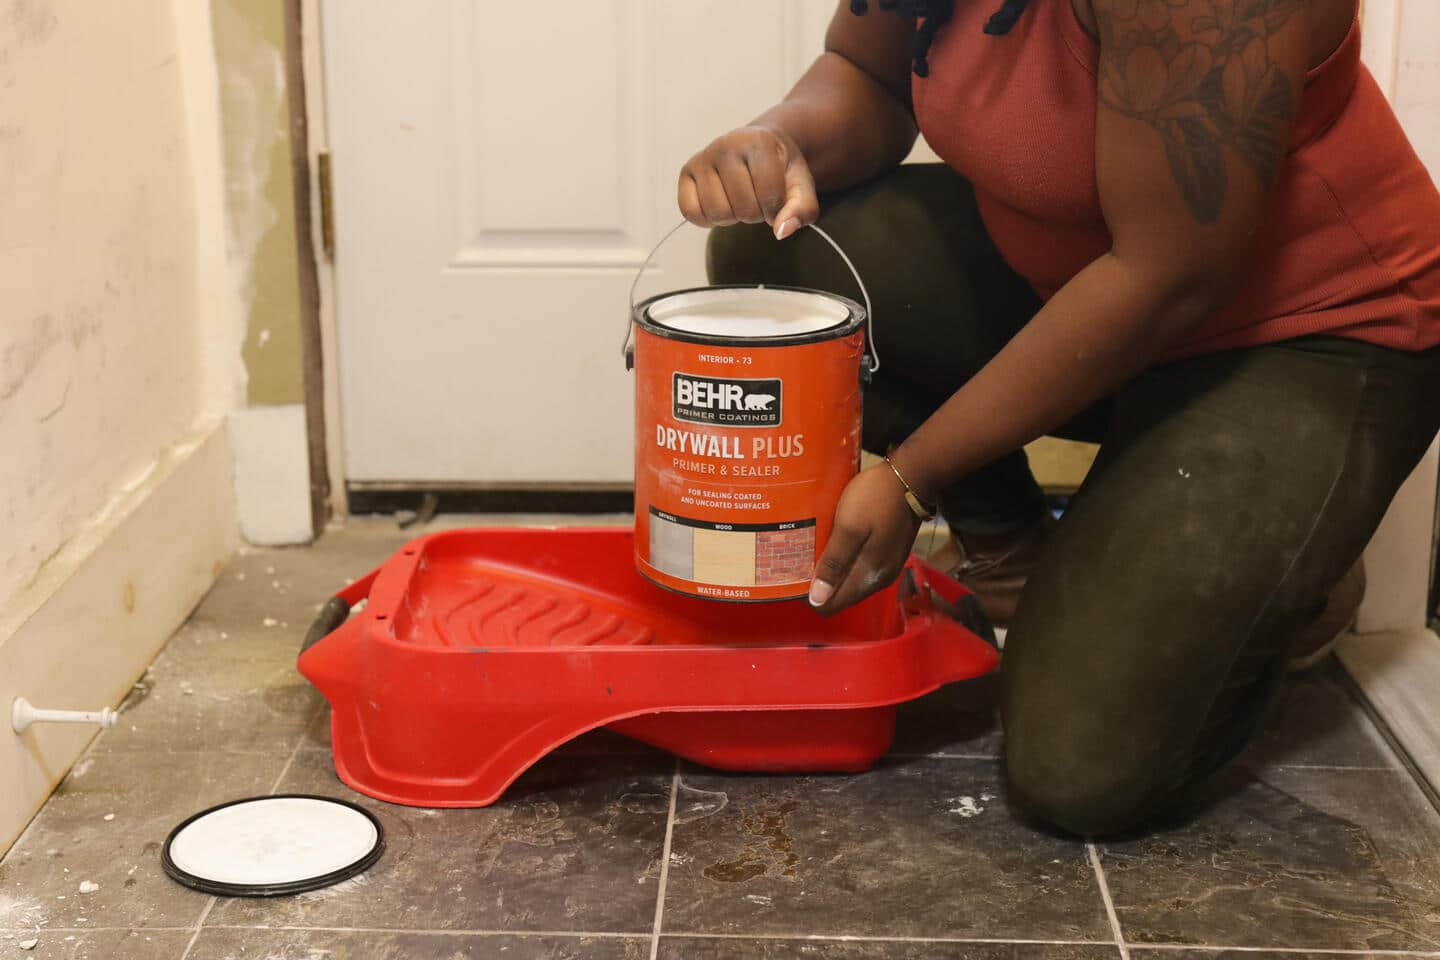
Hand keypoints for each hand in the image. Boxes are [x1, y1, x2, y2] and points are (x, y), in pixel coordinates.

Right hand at [678, 125, 818, 239]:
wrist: (757, 146)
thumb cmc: (780, 168)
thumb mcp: (801, 185)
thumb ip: (802, 209)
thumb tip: (780, 232)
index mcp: (759, 143)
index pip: (769, 195)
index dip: (776, 210)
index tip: (776, 203)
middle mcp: (726, 145)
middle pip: (743, 208)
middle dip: (754, 215)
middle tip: (756, 201)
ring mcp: (703, 157)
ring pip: (717, 212)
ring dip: (732, 218)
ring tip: (739, 203)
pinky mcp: (686, 171)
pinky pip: (690, 211)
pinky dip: (706, 220)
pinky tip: (720, 207)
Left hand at [808, 464, 921, 614]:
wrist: (910, 476)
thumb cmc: (876, 498)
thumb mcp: (849, 528)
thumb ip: (834, 563)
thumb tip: (816, 600)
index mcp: (869, 576)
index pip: (831, 605)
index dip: (809, 596)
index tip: (791, 577)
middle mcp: (879, 578)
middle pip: (840, 596)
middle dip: (817, 585)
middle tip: (796, 562)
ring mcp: (886, 566)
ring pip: (849, 582)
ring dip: (830, 572)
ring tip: (810, 553)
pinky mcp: (888, 553)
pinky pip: (859, 568)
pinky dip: (843, 563)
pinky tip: (832, 546)